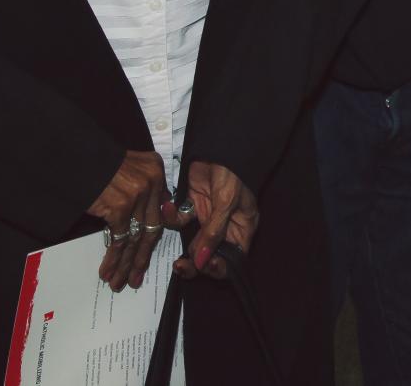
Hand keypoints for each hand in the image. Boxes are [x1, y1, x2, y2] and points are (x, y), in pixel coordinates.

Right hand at [86, 150, 166, 290]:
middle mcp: (153, 182)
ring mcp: (138, 195)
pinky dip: (113, 258)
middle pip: (151, 228)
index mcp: (157, 171)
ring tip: (120, 282)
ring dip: (126, 264)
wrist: (74, 156)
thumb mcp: (130, 167)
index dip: (151, 238)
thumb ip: (145, 187)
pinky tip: (107, 271)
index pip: (160, 211)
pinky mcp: (121, 207)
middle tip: (136, 278)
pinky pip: (119, 239)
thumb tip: (154, 212)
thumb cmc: (97, 164)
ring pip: (136, 238)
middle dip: (141, 257)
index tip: (145, 256)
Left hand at [167, 162, 258, 280]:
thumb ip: (213, 233)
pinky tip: (168, 206)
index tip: (204, 265)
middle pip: (211, 256)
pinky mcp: (192, 206)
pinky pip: (179, 221)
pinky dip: (171, 217)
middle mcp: (226, 227)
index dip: (219, 267)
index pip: (233, 258)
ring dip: (181, 244)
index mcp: (242, 228)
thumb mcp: (226, 202)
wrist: (217, 145)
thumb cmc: (232, 172)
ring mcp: (208, 218)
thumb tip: (201, 262)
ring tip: (174, 241)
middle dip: (195, 263)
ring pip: (193, 243)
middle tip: (181, 265)